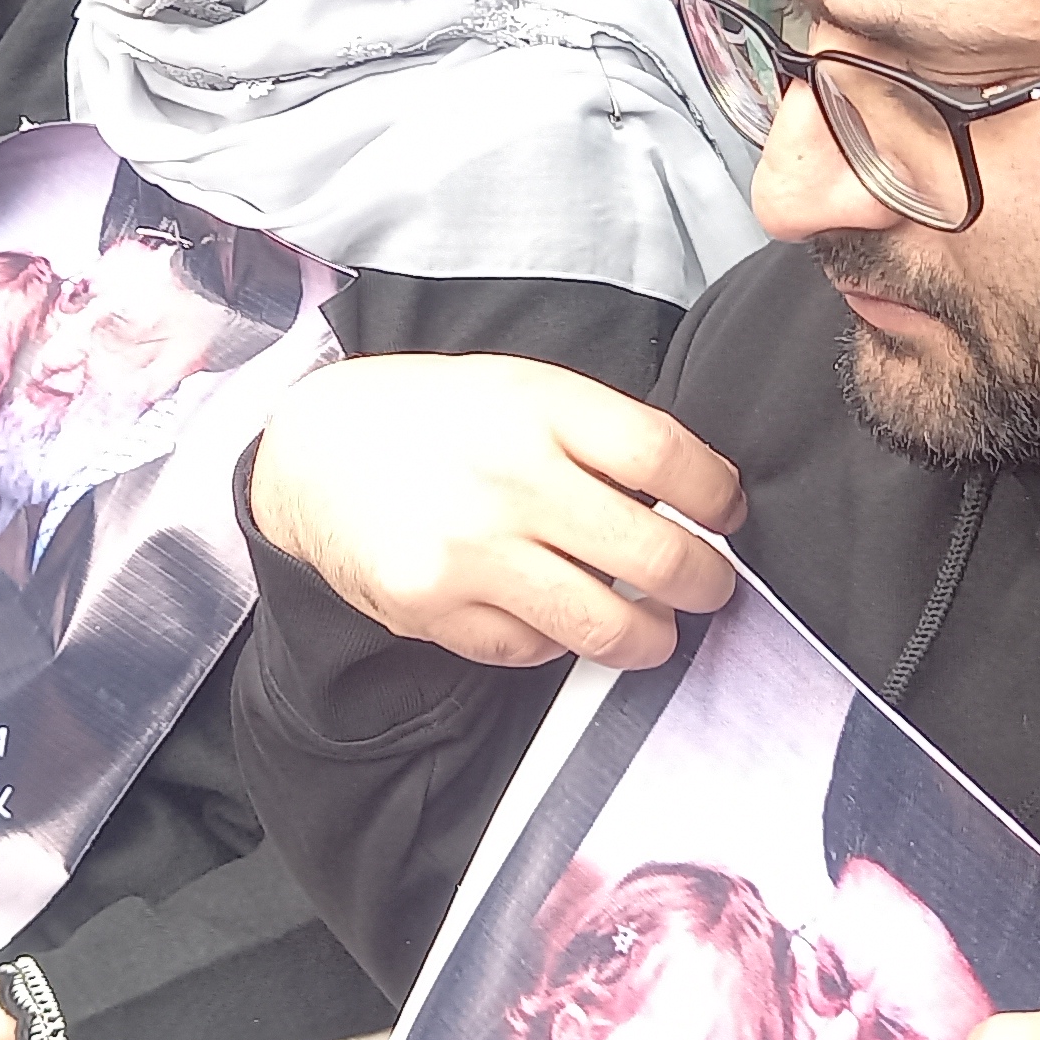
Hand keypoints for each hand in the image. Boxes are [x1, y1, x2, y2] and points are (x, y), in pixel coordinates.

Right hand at [247, 354, 744, 669]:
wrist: (312, 454)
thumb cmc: (434, 420)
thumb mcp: (519, 387)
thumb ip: (599, 432)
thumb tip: (699, 495)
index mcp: (535, 407)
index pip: (665, 457)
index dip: (718, 495)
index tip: (727, 512)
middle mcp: (505, 479)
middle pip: (654, 555)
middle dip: (705, 582)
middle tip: (711, 584)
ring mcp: (468, 551)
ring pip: (604, 625)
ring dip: (652, 637)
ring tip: (657, 628)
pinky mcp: (434, 608)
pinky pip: (534, 651)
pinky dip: (559, 644)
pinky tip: (560, 619)